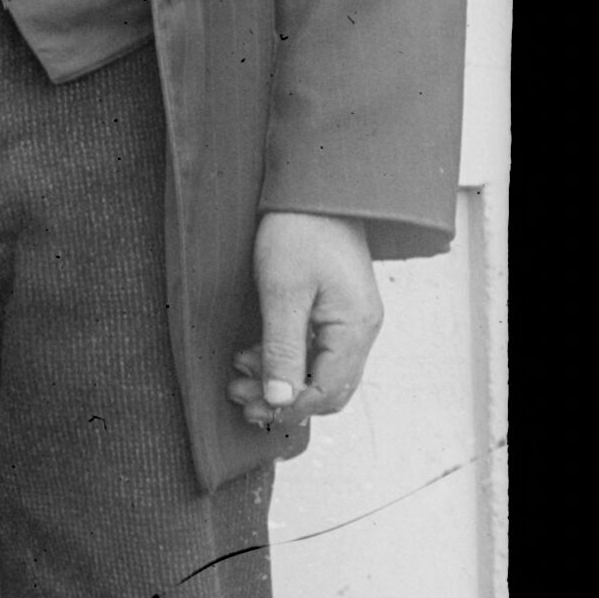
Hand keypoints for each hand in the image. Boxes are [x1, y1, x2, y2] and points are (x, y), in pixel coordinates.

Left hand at [235, 211, 386, 430]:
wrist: (315, 190)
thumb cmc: (299, 232)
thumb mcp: (282, 291)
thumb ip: (282, 348)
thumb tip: (281, 400)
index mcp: (355, 329)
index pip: (327, 391)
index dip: (288, 406)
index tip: (249, 407)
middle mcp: (361, 331)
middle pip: (327, 388)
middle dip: (283, 398)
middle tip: (237, 394)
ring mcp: (351, 322)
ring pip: (320, 372)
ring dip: (280, 380)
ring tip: (237, 375)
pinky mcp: (336, 311)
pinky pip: (316, 352)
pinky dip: (285, 359)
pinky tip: (251, 353)